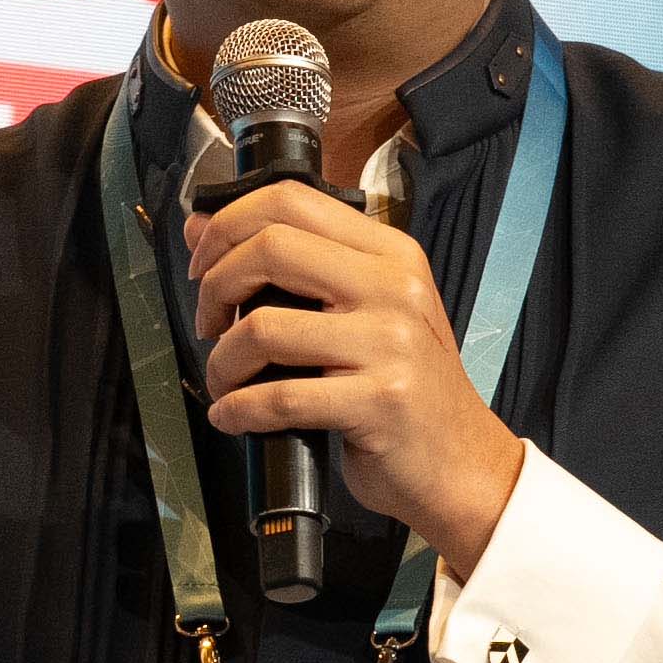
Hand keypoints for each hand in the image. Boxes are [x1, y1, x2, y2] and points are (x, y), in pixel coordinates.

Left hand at [187, 180, 525, 559]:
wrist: (463, 462)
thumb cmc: (404, 385)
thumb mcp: (364, 310)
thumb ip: (293, 267)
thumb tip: (199, 228)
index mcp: (390, 253)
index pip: (291, 200)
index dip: (228, 225)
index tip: (203, 263)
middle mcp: (394, 286)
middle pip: (271, 248)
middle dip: (216, 286)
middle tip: (207, 323)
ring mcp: (390, 343)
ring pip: (264, 328)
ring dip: (222, 362)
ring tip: (225, 382)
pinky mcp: (380, 401)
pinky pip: (280, 398)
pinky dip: (239, 410)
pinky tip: (233, 417)